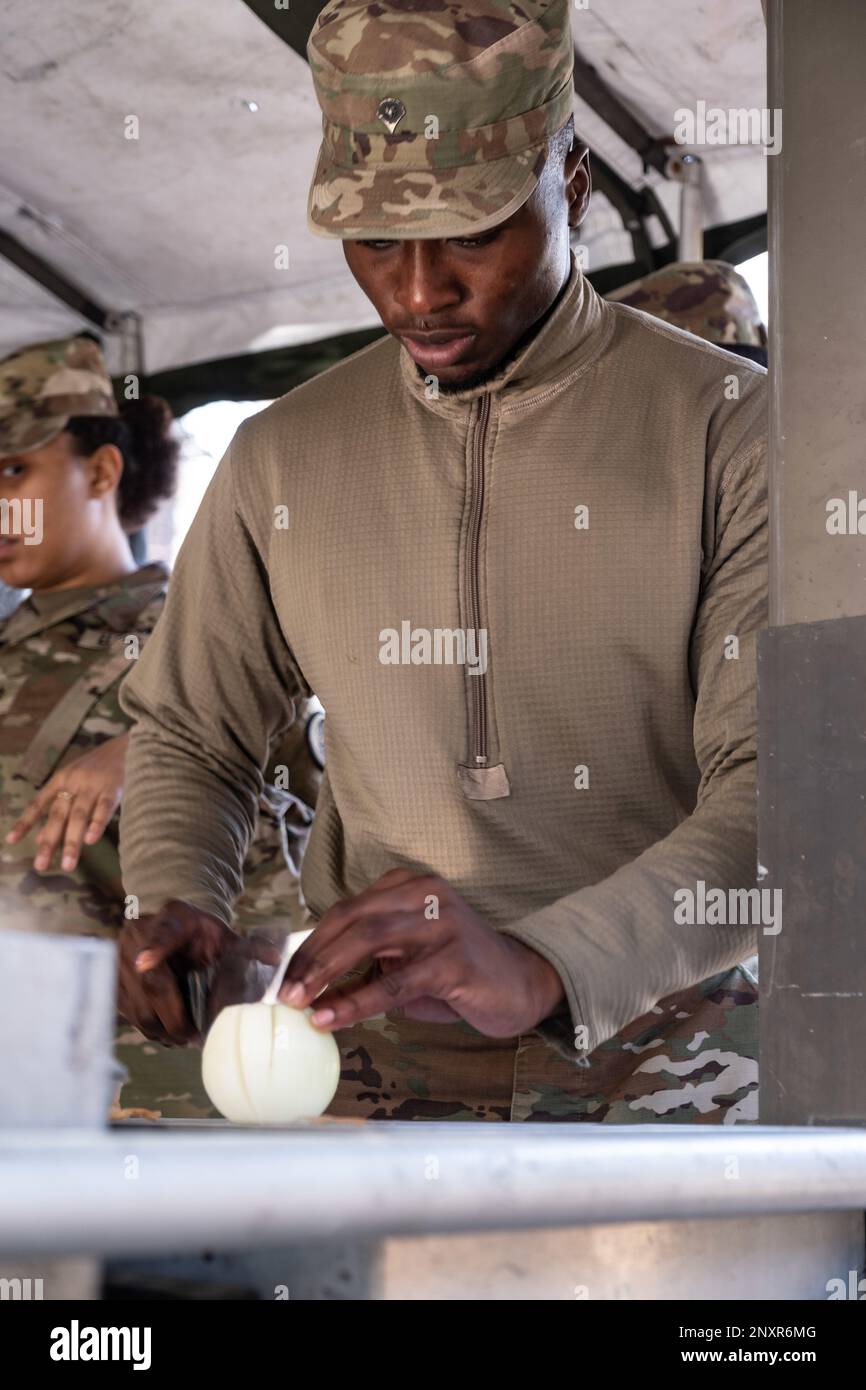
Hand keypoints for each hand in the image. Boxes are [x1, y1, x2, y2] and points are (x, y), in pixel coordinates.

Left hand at [6, 733, 127, 870]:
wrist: (129, 745)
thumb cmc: (98, 768)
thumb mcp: (74, 783)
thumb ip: (57, 808)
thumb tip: (39, 838)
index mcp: (61, 779)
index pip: (38, 803)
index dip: (25, 822)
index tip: (10, 841)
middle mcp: (74, 782)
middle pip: (58, 814)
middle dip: (50, 841)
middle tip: (40, 866)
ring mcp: (93, 785)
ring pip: (79, 816)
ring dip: (72, 841)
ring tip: (68, 865)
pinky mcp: (114, 788)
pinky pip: (104, 808)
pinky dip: (97, 824)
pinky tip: (90, 840)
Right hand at [117, 899, 274, 1044]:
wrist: (167, 922)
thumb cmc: (199, 932)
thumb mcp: (223, 934)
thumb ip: (248, 946)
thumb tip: (276, 959)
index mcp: (171, 919)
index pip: (161, 934)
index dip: (153, 948)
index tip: (144, 962)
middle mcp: (137, 934)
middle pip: (149, 984)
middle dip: (173, 1017)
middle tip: (193, 1037)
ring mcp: (119, 957)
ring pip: (136, 1004)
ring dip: (160, 1028)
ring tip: (183, 1038)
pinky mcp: (110, 979)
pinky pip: (127, 1012)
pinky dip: (148, 1027)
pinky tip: (167, 1033)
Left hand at [279, 869, 565, 1036]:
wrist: (521, 983)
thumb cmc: (455, 974)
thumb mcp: (403, 964)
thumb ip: (362, 968)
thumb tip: (306, 988)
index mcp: (407, 886)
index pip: (345, 910)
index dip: (309, 942)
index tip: (281, 974)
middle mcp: (424, 893)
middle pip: (351, 919)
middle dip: (311, 957)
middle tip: (283, 991)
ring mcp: (442, 922)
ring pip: (369, 940)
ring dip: (327, 974)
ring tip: (300, 1002)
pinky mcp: (455, 957)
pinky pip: (395, 980)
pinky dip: (357, 1000)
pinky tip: (331, 1017)